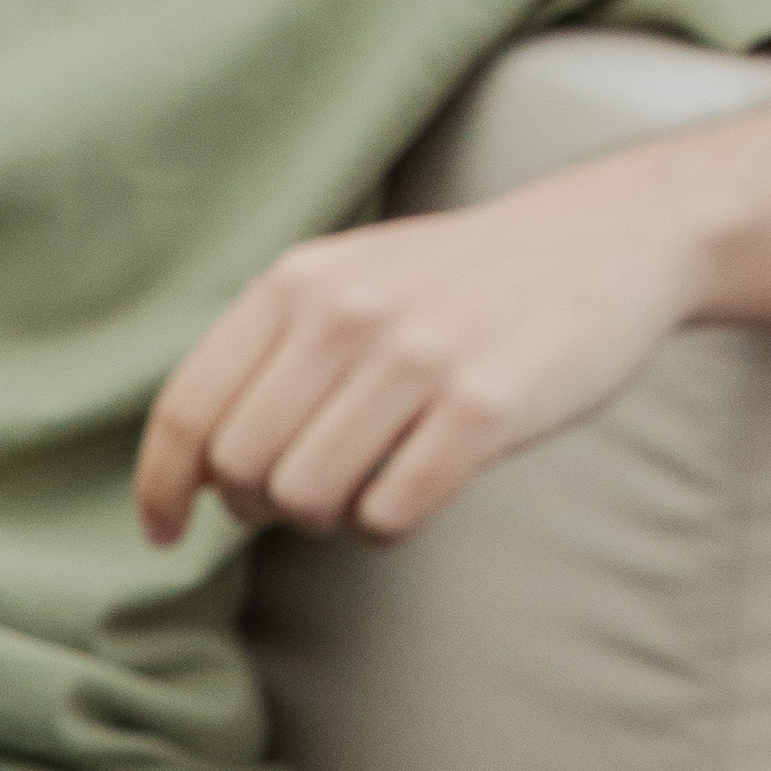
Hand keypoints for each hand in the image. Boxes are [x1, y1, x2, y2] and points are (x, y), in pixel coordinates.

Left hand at [135, 158, 707, 548]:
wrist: (608, 238)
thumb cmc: (460, 283)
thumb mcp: (349, 281)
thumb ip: (269, 354)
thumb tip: (195, 473)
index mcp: (296, 282)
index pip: (189, 409)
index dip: (162, 487)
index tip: (164, 531)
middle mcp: (347, 314)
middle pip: (241, 470)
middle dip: (259, 505)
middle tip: (307, 493)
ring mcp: (417, 359)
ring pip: (306, 500)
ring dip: (328, 518)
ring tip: (367, 484)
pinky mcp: (485, 407)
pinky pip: (387, 514)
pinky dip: (386, 525)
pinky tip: (413, 489)